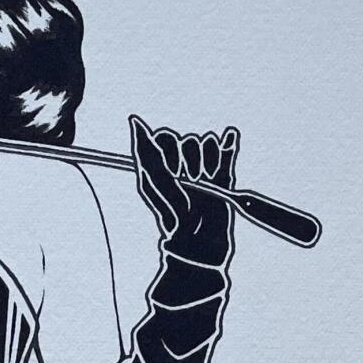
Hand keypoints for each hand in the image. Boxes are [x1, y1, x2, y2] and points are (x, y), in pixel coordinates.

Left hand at [129, 115, 238, 264]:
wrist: (199, 242)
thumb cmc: (171, 217)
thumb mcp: (153, 184)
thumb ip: (146, 151)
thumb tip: (134, 120)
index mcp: (161, 164)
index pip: (166, 137)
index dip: (170, 152)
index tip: (171, 173)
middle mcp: (181, 163)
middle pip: (188, 139)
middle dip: (189, 161)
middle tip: (189, 185)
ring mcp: (203, 167)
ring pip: (207, 142)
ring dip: (207, 163)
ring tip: (205, 185)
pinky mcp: (223, 174)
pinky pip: (227, 146)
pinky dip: (228, 145)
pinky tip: (228, 143)